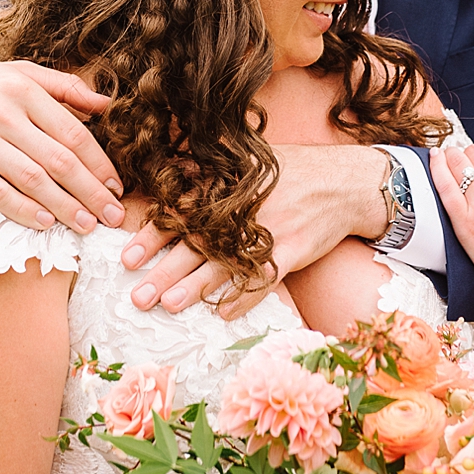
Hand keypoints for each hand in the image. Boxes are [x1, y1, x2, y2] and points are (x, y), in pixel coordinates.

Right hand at [0, 61, 124, 234]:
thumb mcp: (18, 74)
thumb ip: (63, 86)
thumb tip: (106, 105)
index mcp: (23, 88)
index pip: (72, 132)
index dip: (99, 164)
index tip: (118, 188)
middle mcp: (1, 110)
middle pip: (57, 159)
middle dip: (91, 192)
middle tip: (114, 217)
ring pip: (30, 178)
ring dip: (64, 206)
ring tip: (87, 226)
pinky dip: (22, 210)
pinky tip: (45, 223)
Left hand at [120, 144, 387, 318]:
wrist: (346, 182)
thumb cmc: (291, 170)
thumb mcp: (248, 159)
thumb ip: (208, 167)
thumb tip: (166, 171)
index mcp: (228, 185)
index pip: (182, 211)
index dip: (153, 235)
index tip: (127, 256)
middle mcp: (244, 208)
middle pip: (196, 243)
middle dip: (164, 271)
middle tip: (137, 296)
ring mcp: (269, 230)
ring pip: (225, 264)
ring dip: (195, 287)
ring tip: (169, 305)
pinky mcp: (293, 250)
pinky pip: (263, 279)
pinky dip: (243, 298)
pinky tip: (222, 314)